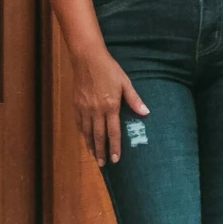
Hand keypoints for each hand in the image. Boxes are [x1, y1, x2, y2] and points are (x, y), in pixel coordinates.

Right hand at [42, 0, 149, 166]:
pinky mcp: (76, 105)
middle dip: (102, 152)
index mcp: (110, 106)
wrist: (87, 58)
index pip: (113, 132)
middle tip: (104, 165)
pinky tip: (85, 139)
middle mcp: (96, 110)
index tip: (116, 159)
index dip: (115, 147)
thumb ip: (134, 99)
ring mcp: (85, 108)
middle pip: (99, 136)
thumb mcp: (125, 82)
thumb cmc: (109, 69)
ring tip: (95, 156)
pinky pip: (79, 123)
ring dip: (91, 146)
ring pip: (87, 132)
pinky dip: (82, 134)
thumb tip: (145, 112)